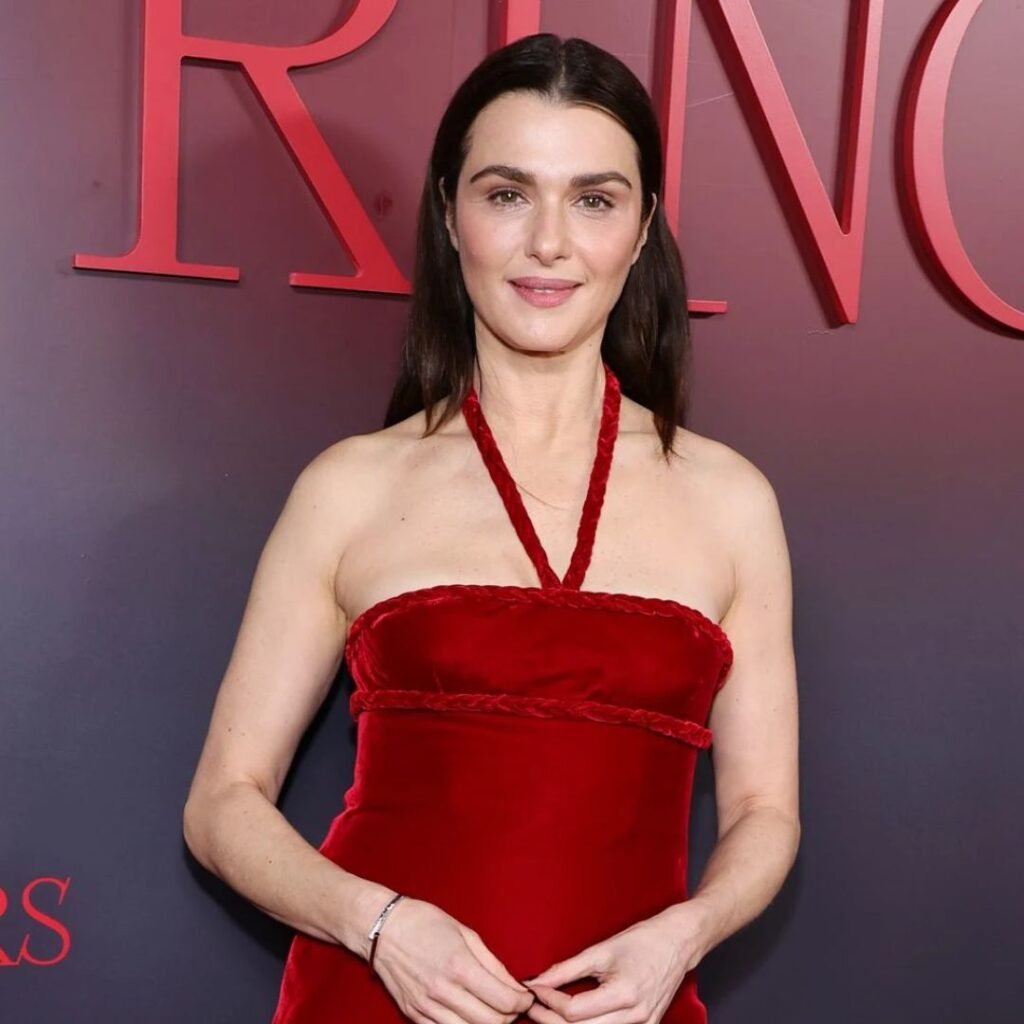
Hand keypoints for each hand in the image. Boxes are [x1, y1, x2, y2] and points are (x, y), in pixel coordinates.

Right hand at [369, 896, 535, 1023]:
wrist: (383, 928)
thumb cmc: (425, 922)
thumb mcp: (465, 933)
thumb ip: (492, 963)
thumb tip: (515, 985)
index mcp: (460, 966)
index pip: (504, 1001)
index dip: (522, 1003)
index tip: (525, 997)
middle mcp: (443, 991)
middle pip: (491, 1023)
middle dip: (509, 1016)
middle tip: (512, 1005)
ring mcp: (427, 1006)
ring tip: (492, 1009)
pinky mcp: (414, 1015)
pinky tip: (468, 1014)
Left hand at [522, 905, 704, 1023]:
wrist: (678, 942)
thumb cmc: (642, 940)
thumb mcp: (602, 949)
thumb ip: (568, 967)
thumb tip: (538, 979)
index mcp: (624, 994)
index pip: (573, 1012)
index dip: (548, 1001)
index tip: (533, 988)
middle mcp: (636, 1017)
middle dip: (550, 1020)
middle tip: (531, 1006)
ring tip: (547, 1013)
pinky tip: (572, 1020)